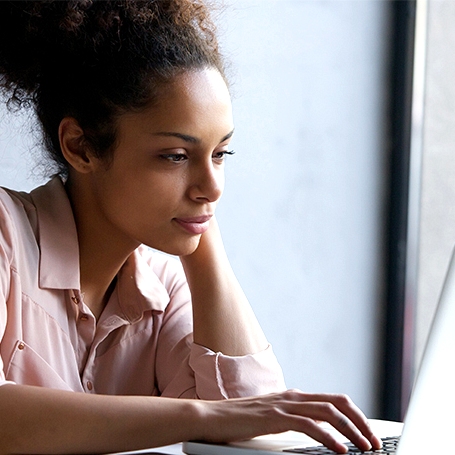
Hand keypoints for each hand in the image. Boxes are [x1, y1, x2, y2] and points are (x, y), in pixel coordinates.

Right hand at [199, 389, 381, 453]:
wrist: (211, 417)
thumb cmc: (239, 421)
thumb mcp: (271, 418)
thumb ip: (291, 419)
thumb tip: (314, 429)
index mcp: (293, 396)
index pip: (333, 400)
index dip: (354, 415)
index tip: (367, 433)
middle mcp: (292, 396)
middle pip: (337, 402)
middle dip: (360, 421)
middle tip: (374, 442)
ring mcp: (284, 405)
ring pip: (328, 412)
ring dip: (351, 430)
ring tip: (364, 448)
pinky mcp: (275, 417)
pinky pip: (309, 425)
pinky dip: (329, 437)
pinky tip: (340, 450)